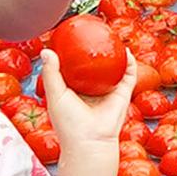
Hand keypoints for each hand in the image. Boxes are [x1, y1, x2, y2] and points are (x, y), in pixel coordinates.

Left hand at [37, 42, 139, 156]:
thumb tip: (47, 50)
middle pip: (95, 66)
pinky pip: (128, 75)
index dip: (74, 53)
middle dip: (96, 51)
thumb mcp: (54, 95)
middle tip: (94, 34)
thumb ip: (51, 73)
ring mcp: (108, 91)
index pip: (74, 68)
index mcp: (74, 91)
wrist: (89, 141)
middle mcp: (92, 90)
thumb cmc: (69, 123)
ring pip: (113, 69)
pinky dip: (129, 63)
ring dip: (114, 54)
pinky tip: (126, 51)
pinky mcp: (123, 94)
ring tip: (112, 38)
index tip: (72, 38)